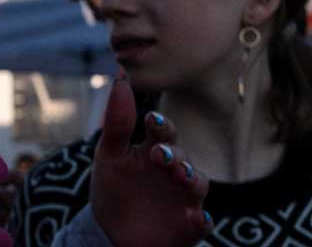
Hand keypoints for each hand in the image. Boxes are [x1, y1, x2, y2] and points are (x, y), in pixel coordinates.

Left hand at [91, 78, 211, 246]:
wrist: (111, 232)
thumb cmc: (114, 187)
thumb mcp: (109, 155)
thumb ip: (117, 122)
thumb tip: (120, 80)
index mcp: (154, 150)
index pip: (162, 132)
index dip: (160, 125)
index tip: (151, 120)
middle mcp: (174, 172)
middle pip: (183, 156)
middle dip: (175, 154)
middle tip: (160, 155)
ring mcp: (184, 198)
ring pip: (198, 185)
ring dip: (192, 179)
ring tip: (180, 175)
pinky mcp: (189, 226)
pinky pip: (202, 223)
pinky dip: (201, 221)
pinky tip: (197, 218)